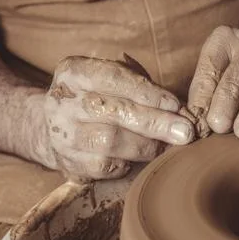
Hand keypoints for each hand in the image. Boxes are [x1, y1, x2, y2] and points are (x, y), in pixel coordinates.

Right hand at [44, 56, 194, 181]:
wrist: (54, 128)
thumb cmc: (97, 100)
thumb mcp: (111, 82)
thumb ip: (143, 90)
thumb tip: (181, 111)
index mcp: (74, 72)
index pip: (115, 78)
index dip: (149, 93)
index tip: (176, 106)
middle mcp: (63, 102)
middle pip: (115, 111)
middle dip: (155, 122)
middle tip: (184, 132)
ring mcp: (62, 134)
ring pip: (110, 141)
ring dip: (146, 146)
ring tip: (167, 147)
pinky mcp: (67, 163)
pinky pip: (104, 166)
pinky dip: (127, 164)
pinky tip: (139, 159)